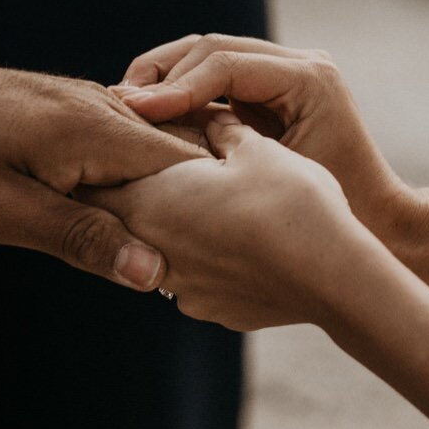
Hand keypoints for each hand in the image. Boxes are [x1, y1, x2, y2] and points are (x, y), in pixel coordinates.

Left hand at [0, 32, 209, 288]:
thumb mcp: (0, 213)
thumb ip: (80, 238)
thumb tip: (155, 270)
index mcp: (91, 128)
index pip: (187, 167)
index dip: (209, 214)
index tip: (216, 261)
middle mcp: (96, 107)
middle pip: (176, 159)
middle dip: (192, 209)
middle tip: (205, 268)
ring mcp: (80, 104)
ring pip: (148, 155)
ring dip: (160, 200)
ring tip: (175, 251)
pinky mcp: (61, 112)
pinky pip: (116, 148)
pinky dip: (127, 183)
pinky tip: (123, 219)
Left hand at [83, 116, 373, 331]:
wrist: (334, 275)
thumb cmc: (290, 201)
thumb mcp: (253, 147)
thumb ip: (216, 129)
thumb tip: (205, 119)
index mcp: (148, 200)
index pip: (95, 179)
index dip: (106, 158)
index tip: (122, 142)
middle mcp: (150, 249)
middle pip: (122, 216)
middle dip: (135, 192)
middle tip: (161, 168)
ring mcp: (179, 287)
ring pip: (156, 249)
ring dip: (170, 228)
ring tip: (203, 206)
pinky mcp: (210, 309)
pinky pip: (192, 278)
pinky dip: (202, 259)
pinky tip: (233, 244)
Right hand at [113, 33, 427, 255]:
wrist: (386, 228)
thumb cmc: (343, 215)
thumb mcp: (280, 182)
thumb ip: (225, 147)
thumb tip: (156, 128)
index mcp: (309, 78)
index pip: (223, 63)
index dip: (173, 86)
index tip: (133, 111)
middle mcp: (300, 63)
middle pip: (209, 47)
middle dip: (159, 74)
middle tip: (117, 105)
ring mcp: (286, 70)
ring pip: (207, 55)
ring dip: (163, 79)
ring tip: (124, 108)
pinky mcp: (271, 88)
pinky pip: (215, 77)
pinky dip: (179, 92)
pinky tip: (148, 116)